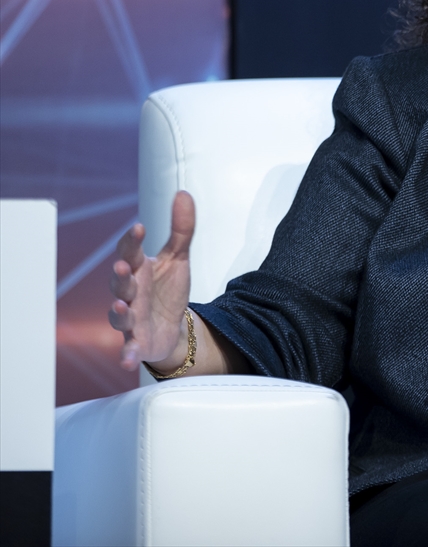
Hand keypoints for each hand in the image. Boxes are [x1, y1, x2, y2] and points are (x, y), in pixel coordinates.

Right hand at [109, 191, 193, 370]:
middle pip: (120, 283)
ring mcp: (130, 318)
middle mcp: (129, 293)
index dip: (133, 240)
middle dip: (120, 276)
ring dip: (118, 311)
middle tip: (123, 266)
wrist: (172, 325)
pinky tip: (128, 360)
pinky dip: (128, 354)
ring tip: (120, 305)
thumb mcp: (179, 257)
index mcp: (138, 269)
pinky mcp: (136, 342)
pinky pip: (129, 349)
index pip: (130, 251)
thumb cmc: (167, 288)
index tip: (141, 227)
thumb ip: (181, 228)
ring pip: (119, 314)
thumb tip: (183, 193)